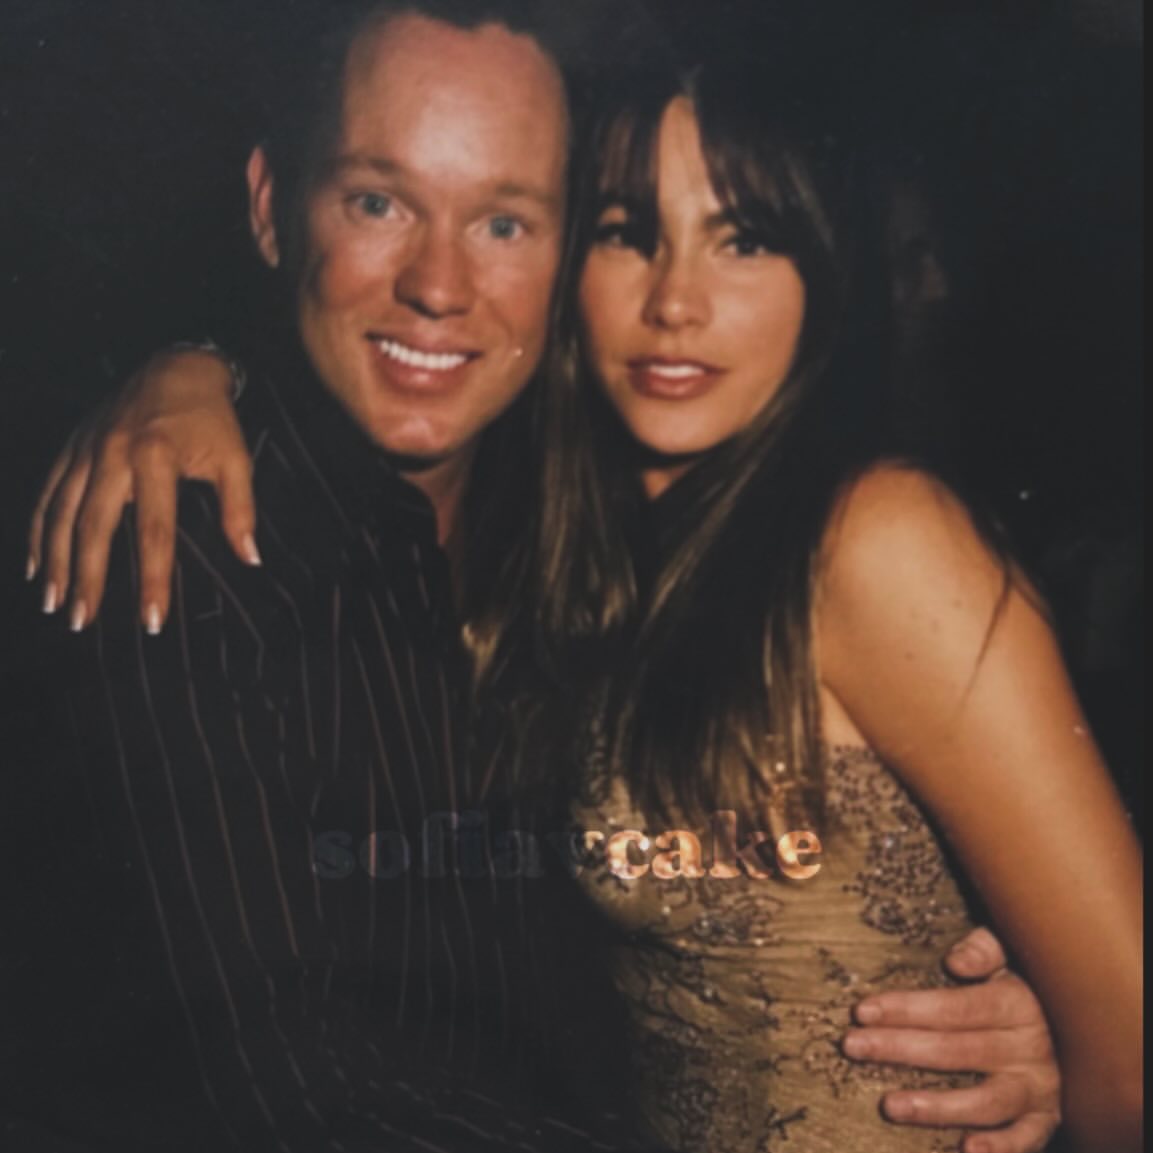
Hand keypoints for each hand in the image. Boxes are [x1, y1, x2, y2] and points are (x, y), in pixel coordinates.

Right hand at [27, 348, 258, 632]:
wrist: (176, 365)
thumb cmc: (211, 419)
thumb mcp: (236, 459)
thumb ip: (241, 509)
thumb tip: (251, 559)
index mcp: (156, 457)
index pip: (154, 531)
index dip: (152, 579)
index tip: (151, 620)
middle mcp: (113, 453)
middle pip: (93, 527)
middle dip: (87, 578)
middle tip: (82, 622)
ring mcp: (86, 449)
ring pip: (60, 512)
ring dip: (54, 561)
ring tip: (54, 604)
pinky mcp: (71, 446)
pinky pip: (47, 493)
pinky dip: (38, 531)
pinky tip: (36, 564)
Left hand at [842, 927, 1060, 1152]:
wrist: (1084, 1019)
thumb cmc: (1028, 978)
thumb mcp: (1011, 950)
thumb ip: (985, 947)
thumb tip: (957, 962)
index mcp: (1018, 1002)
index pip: (954, 1008)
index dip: (907, 1009)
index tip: (862, 1010)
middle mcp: (1031, 1047)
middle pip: (957, 1051)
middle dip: (899, 1048)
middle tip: (852, 1046)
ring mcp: (1040, 1087)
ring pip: (986, 1102)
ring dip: (937, 1106)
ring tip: (889, 1105)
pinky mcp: (1045, 1118)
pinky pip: (1025, 1139)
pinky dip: (1000, 1149)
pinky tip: (965, 1150)